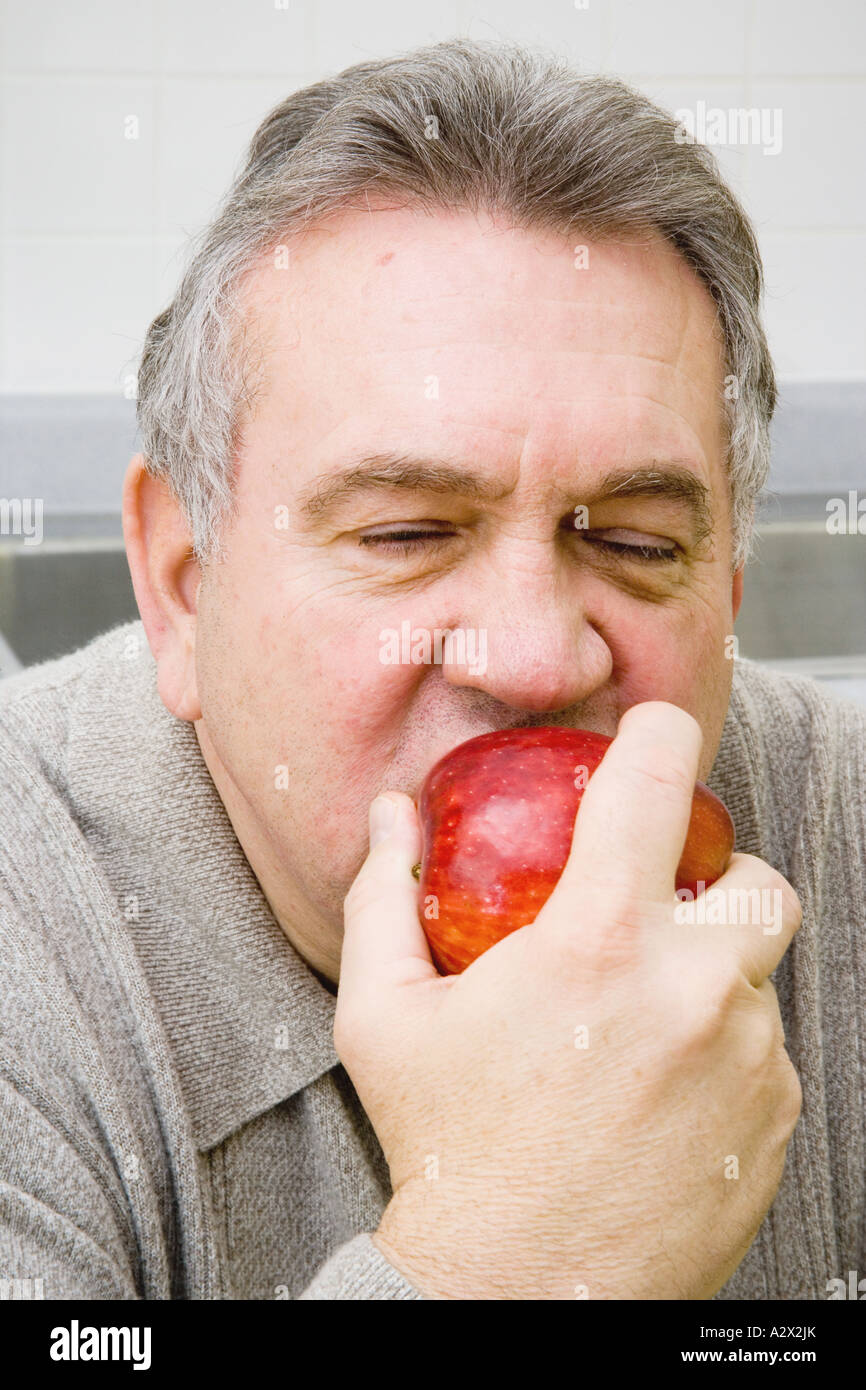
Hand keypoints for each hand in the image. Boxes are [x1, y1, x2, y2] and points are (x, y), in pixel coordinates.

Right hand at [336, 702, 802, 1299]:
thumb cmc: (446, 1149)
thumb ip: (384, 895)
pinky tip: (660, 1096)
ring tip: (640, 1031)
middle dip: (720, 884)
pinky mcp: (774, 1121)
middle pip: (761, 883)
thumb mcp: (385, 1015)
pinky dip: (724, 1055)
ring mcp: (747, 1059)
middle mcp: (693, 988)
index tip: (651, 736)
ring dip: (711, 983)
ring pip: (760, 978)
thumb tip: (393, 813)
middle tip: (661, 920)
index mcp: (597, 942)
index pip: (653, 784)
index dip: (656, 736)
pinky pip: (766, 1056)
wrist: (517, 1292)